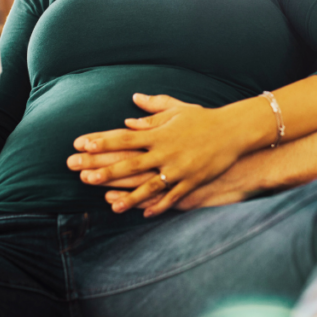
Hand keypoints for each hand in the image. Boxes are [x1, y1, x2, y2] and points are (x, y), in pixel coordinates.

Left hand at [68, 94, 250, 217]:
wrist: (233, 131)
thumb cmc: (203, 119)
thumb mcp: (177, 110)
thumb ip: (153, 110)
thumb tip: (132, 103)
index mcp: (160, 133)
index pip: (125, 137)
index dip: (103, 142)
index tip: (83, 145)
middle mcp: (166, 152)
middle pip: (131, 163)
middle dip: (107, 171)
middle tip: (83, 177)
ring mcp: (179, 169)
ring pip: (149, 185)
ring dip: (129, 196)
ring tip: (111, 205)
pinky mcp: (192, 181)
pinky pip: (173, 196)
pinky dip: (159, 205)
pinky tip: (145, 214)